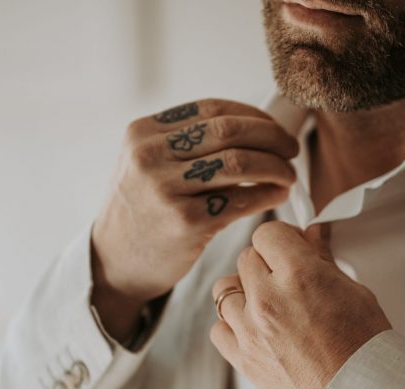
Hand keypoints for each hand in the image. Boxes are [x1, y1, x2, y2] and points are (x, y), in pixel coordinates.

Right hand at [90, 100, 298, 339]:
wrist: (114, 262)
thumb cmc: (142, 211)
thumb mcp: (146, 163)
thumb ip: (186, 143)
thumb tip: (254, 128)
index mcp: (143, 132)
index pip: (213, 110)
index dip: (254, 116)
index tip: (275, 128)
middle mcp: (150, 156)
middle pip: (229, 131)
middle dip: (271, 137)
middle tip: (291, 149)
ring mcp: (166, 189)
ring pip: (239, 163)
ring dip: (275, 166)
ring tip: (288, 174)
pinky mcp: (185, 223)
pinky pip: (239, 200)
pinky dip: (267, 194)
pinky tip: (278, 195)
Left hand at [209, 221, 391, 388]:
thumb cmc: (366, 351)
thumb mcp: (355, 293)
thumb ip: (324, 260)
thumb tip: (313, 234)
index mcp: (300, 276)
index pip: (268, 233)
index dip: (282, 239)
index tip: (292, 248)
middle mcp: (268, 299)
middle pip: (246, 258)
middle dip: (267, 263)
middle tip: (288, 278)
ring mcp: (251, 331)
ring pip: (224, 289)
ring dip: (244, 291)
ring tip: (269, 303)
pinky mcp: (243, 360)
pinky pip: (219, 329)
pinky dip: (233, 326)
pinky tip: (256, 329)